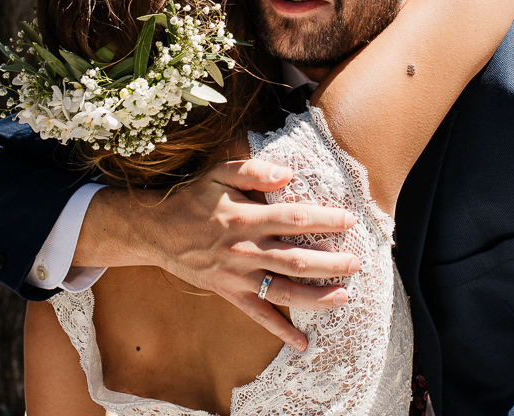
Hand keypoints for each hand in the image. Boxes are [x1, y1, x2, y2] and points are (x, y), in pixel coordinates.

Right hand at [77, 158, 360, 351]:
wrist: (157, 231)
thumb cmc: (194, 198)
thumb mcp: (219, 173)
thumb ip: (253, 171)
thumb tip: (288, 174)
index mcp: (245, 218)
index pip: (293, 219)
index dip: (323, 220)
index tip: (349, 220)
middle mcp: (244, 250)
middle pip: (295, 260)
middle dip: (330, 263)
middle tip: (357, 262)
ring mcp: (238, 276)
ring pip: (283, 291)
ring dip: (316, 297)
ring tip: (344, 296)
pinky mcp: (230, 293)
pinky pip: (258, 315)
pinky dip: (281, 330)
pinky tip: (303, 343)